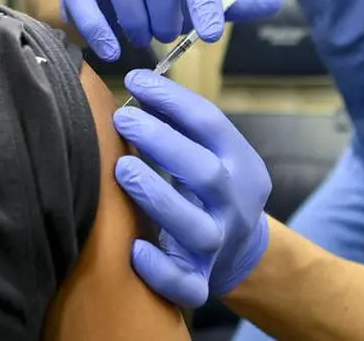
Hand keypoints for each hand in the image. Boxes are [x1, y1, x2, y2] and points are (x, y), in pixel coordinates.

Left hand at [112, 69, 271, 307]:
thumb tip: (136, 84)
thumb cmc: (209, 189)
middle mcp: (235, 205)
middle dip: (162, 142)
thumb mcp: (211, 153)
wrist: (240, 253)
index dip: (172, 100)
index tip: (135, 80)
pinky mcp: (201, 281)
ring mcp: (219, 245)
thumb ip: (182, 127)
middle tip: (122, 119)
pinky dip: (160, 269)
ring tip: (122, 169)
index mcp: (241, 164)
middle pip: (205, 173)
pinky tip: (134, 249)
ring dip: (157, 196)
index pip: (211, 124)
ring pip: (196, 228)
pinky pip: (186, 284)